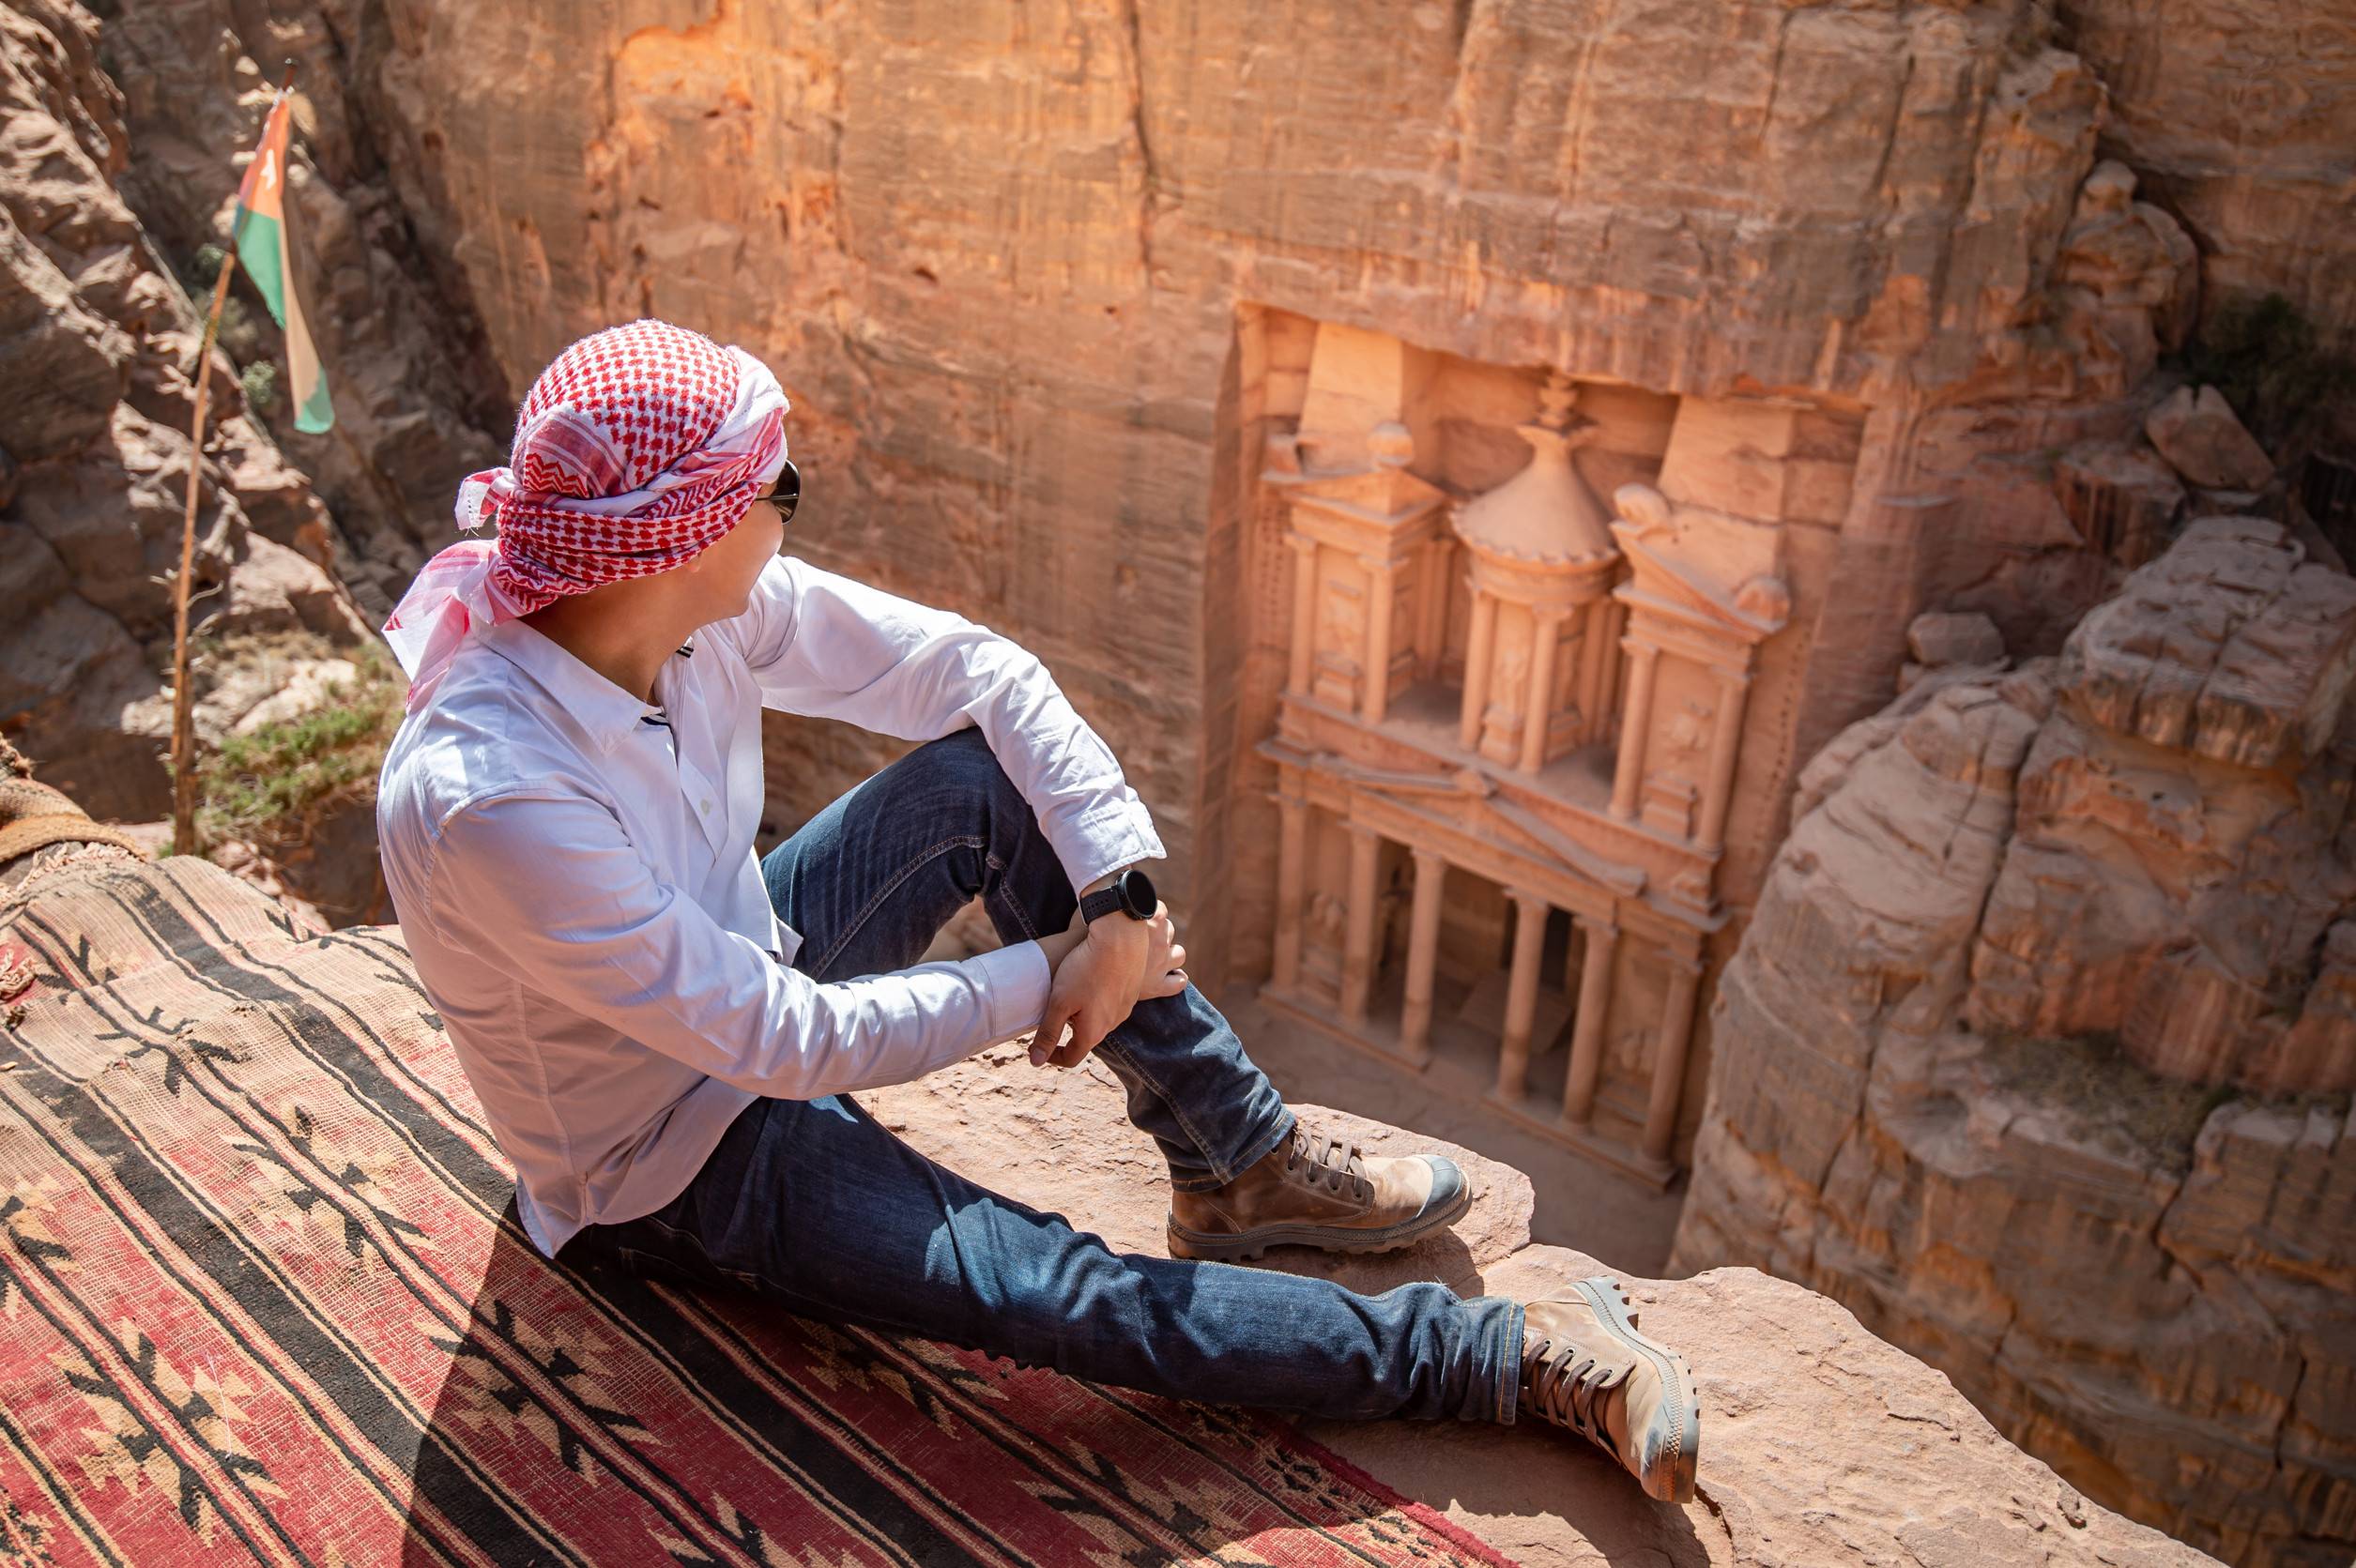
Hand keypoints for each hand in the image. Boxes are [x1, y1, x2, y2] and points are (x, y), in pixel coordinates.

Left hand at [1031, 904, 1186, 1068]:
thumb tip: (1036, 1062)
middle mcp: (1113, 1024)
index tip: (1037, 1046)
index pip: (1071, 1057)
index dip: (1052, 1056)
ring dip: (1082, 1013)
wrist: (1121, 939)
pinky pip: (1111, 1003)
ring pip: (1099, 1019)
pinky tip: (1090, 980)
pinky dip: (1097, 999)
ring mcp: (1125, 1008)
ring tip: (1070, 992)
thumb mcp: (1059, 1002)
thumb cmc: (1086, 969)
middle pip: (1086, 1038)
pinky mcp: (1131, 991)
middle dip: (1067, 1030)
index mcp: (1093, 1032)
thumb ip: (1048, 1033)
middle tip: (1051, 1011)